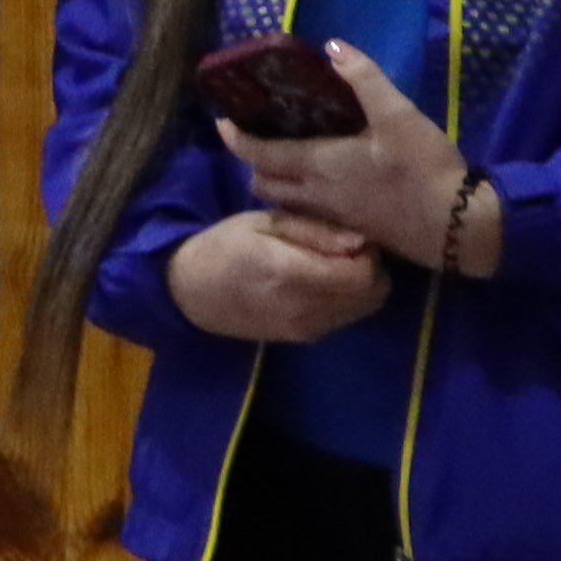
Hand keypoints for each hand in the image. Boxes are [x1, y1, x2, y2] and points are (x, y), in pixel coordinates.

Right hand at [163, 209, 388, 343]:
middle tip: (346, 251)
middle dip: (371, 270)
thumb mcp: (263, 223)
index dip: (368, 253)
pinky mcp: (303, 338)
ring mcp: (304, 328)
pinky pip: (346, 318)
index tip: (350, 237)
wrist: (188, 294)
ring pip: (364, 309)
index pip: (362, 274)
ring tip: (333, 267)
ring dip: (361, 287)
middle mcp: (303, 308)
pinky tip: (322, 284)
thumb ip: (314, 231)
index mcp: (290, 274)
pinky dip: (347, 300)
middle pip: (372, 295)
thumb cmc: (223, 247)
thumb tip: (361, 242)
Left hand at [219, 46, 486, 265]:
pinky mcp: (350, 230)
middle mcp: (313, 195)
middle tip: (261, 137)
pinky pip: (307, 213)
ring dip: (277, 181)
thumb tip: (333, 47)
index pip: (256, 154)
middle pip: (262, 182)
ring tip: (290, 155)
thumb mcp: (399, 116)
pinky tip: (324, 180)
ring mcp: (330, 217)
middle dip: (253, 161)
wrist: (458, 228)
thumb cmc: (424, 169)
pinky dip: (301, 197)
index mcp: (316, 166)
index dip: (234, 139)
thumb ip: (365, 80)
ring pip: (284, 201)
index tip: (223, 121)